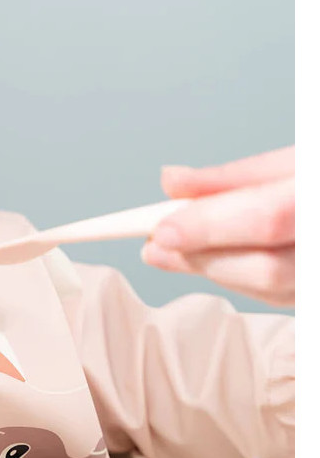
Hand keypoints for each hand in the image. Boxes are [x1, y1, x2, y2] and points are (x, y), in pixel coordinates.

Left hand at [141, 146, 293, 306]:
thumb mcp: (300, 161)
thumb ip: (236, 177)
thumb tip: (171, 182)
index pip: (270, 217)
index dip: (210, 226)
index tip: (159, 230)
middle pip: (267, 267)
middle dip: (203, 256)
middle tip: (154, 244)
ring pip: (272, 289)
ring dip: (214, 271)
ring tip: (171, 252)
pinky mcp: (317, 297)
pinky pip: (282, 296)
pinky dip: (241, 280)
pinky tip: (215, 262)